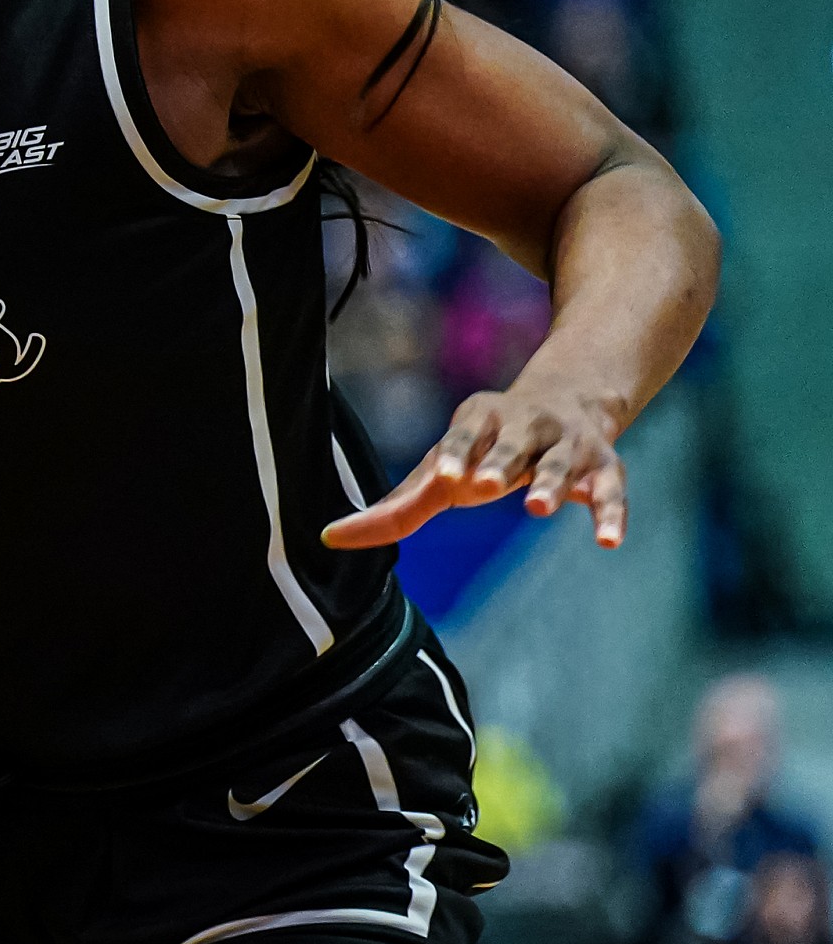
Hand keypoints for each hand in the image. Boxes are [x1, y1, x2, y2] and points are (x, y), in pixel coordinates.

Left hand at [323, 384, 627, 550]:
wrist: (567, 401)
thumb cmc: (486, 448)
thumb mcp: (444, 465)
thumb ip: (398, 505)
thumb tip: (331, 537)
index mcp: (479, 420)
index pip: (461, 438)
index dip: (454, 455)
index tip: (444, 478)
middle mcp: (525, 426)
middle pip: (512, 445)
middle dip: (498, 463)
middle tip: (484, 484)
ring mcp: (568, 444)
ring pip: (562, 464)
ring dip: (550, 483)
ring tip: (537, 508)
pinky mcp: (606, 467)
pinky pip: (613, 492)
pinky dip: (612, 514)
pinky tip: (609, 541)